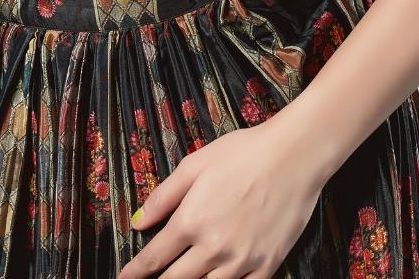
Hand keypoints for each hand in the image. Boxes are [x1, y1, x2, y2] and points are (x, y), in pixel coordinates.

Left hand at [117, 122, 323, 278]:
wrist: (294, 155)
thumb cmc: (243, 153)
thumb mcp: (195, 165)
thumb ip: (163, 196)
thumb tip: (138, 222)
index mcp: (191, 221)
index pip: (153, 259)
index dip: (134, 273)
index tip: (124, 278)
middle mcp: (213, 248)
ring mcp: (241, 261)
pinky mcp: (267, 266)